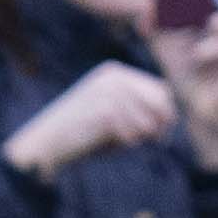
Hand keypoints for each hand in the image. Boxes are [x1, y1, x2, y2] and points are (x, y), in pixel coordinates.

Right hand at [2, 63, 178, 181]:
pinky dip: (125, 144)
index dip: (167, 113)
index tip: (162, 135)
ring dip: (139, 138)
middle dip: (163, 125)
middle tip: (157, 143)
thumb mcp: (109, 113)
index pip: (160, 88)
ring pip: (150, 121)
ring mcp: (110, 94)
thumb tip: (171, 118)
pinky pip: (134, 135)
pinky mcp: (106, 113)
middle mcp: (115, 78)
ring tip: (115, 141)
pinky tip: (106, 143)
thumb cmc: (79, 134)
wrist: (45, 142)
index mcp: (115, 73)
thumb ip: (136, 109)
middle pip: (161, 102)